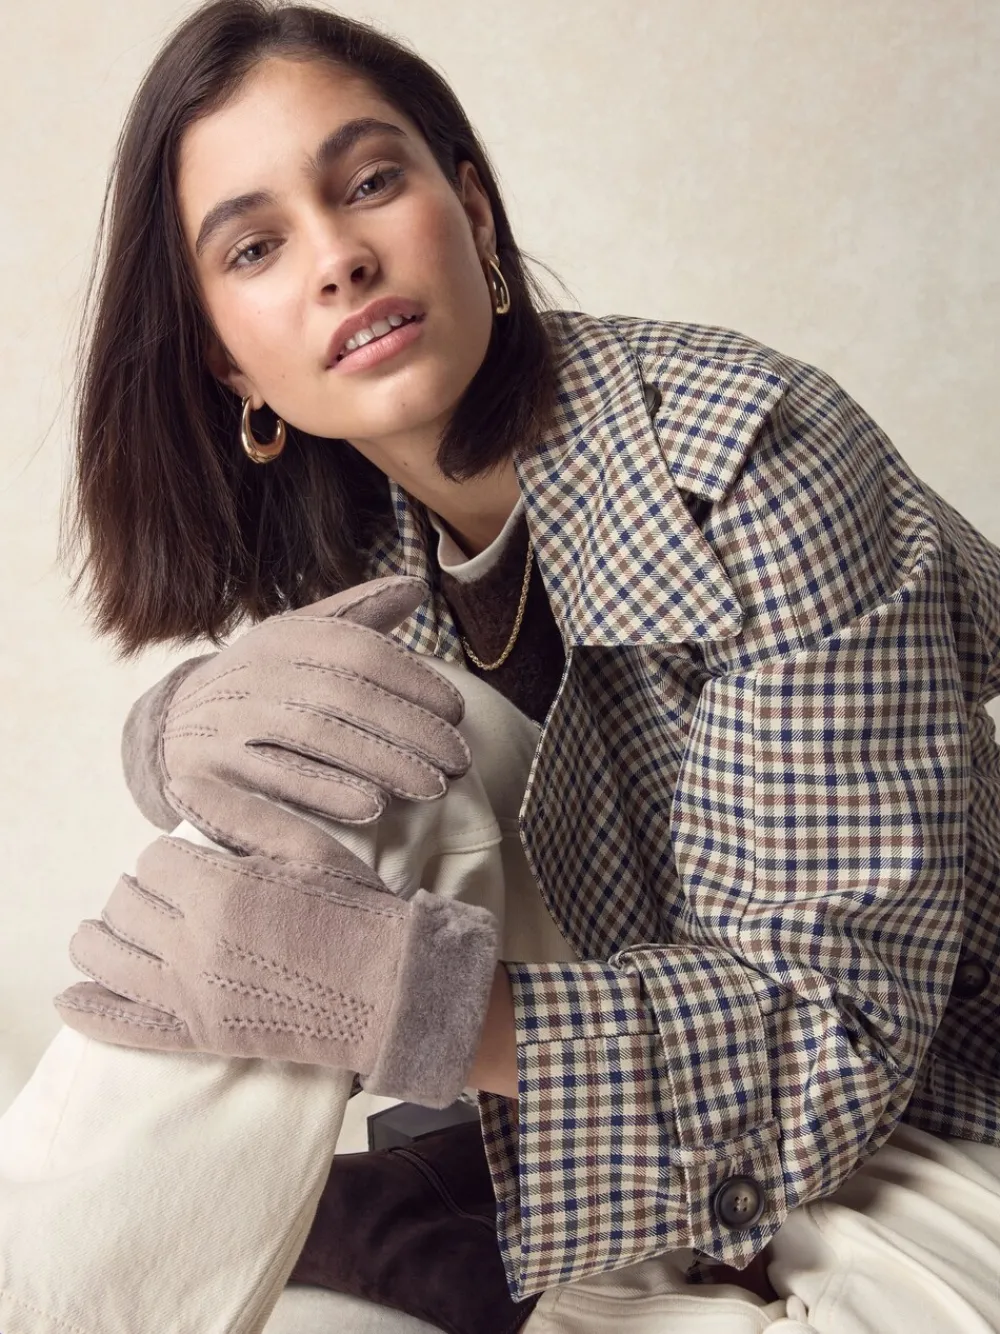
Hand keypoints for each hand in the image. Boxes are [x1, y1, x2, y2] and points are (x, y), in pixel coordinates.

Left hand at [54, 835, 498, 1108]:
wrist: (390, 990)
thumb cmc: (355, 910)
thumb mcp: (305, 846)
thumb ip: (237, 813)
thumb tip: (179, 781)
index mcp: (221, 888)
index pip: (153, 861)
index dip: (170, 859)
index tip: (192, 866)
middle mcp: (195, 942)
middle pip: (124, 905)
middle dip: (138, 894)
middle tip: (164, 897)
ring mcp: (192, 995)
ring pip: (106, 957)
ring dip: (102, 938)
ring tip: (112, 932)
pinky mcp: (197, 1035)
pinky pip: (121, 1025)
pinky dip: (89, 1009)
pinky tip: (74, 995)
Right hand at [123, 576, 471, 857]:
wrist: (171, 731)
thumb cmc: (263, 687)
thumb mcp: (300, 641)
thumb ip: (358, 616)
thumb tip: (416, 586)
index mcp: (284, 639)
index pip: (356, 651)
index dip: (412, 679)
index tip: (458, 711)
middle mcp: (255, 674)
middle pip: (342, 696)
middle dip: (409, 729)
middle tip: (458, 761)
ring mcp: (229, 724)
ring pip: (313, 738)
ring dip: (379, 762)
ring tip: (431, 786)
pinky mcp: (211, 774)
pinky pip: (273, 784)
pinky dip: (325, 795)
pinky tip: (372, 809)